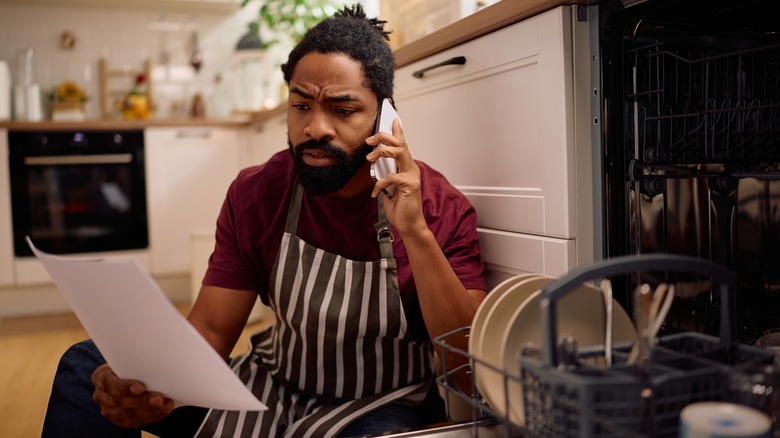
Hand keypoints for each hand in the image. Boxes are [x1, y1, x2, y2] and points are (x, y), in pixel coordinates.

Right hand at [91, 364, 173, 427]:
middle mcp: (101, 395)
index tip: (140, 388)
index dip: (124, 387)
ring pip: (127, 414)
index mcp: (101, 377)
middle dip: (142, 401)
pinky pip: (133, 422)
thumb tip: (159, 355)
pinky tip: (162, 412)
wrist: (127, 374)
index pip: (109, 383)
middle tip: (159, 399)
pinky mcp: (118, 419)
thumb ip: (137, 360)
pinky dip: (150, 417)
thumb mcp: (128, 359)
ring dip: (149, 411)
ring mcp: (108, 409)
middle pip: (120, 401)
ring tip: (166, 405)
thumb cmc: (130, 363)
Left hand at [366, 118, 426, 236]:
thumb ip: (386, 172)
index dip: (398, 130)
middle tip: (369, 141)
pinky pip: (390, 177)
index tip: (392, 117)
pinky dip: (379, 184)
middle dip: (383, 137)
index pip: (402, 143)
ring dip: (382, 151)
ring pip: (398, 152)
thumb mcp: (389, 186)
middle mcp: (411, 167)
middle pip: (399, 143)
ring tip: (370, 158)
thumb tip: (375, 161)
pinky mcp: (410, 185)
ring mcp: (412, 175)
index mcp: (406, 166)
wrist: (409, 225)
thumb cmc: (399, 206)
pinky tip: (375, 193)